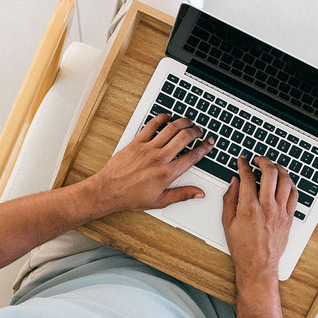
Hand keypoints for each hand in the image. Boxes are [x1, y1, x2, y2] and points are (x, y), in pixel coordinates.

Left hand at [88, 114, 213, 212]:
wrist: (108, 190)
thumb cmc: (130, 197)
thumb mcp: (159, 200)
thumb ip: (181, 195)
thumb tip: (198, 193)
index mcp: (167, 173)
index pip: (192, 157)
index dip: (204, 148)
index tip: (209, 143)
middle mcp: (159, 159)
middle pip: (184, 138)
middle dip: (195, 131)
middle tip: (199, 130)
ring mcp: (147, 149)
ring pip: (170, 129)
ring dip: (182, 122)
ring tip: (188, 121)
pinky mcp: (136, 143)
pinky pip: (151, 126)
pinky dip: (161, 118)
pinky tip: (167, 117)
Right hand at [221, 156, 297, 284]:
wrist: (258, 265)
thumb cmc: (242, 248)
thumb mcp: (227, 222)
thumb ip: (230, 199)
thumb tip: (234, 183)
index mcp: (249, 208)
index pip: (248, 177)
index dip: (244, 165)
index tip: (242, 161)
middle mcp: (267, 207)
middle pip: (270, 173)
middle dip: (264, 161)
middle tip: (258, 159)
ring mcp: (280, 212)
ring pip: (286, 181)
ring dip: (279, 169)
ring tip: (273, 167)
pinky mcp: (289, 218)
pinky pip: (294, 195)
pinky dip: (290, 184)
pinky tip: (285, 181)